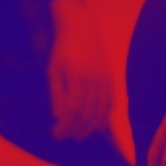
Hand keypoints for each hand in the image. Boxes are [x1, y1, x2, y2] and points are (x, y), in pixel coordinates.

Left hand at [46, 0, 113, 140]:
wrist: (82, 28)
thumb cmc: (63, 50)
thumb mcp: (54, 70)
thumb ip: (57, 94)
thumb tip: (58, 116)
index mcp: (78, 78)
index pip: (73, 111)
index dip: (65, 126)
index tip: (55, 135)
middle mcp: (95, 80)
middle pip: (88, 114)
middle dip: (76, 129)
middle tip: (65, 137)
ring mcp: (105, 79)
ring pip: (101, 111)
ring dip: (91, 127)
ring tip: (79, 135)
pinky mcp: (111, 78)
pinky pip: (111, 102)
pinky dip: (105, 116)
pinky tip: (98, 126)